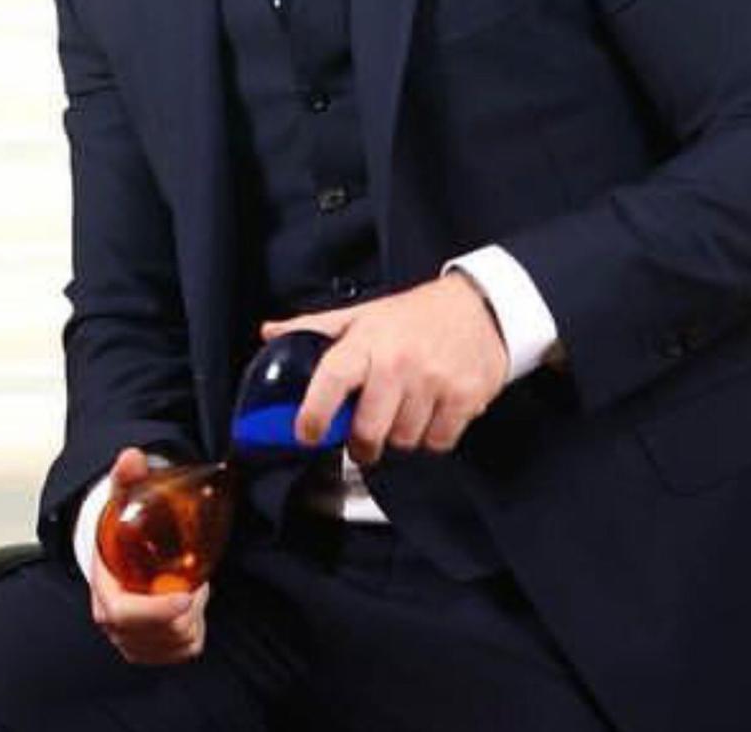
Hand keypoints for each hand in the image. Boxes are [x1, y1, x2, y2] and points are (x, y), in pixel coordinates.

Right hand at [90, 447, 209, 664]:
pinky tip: (193, 605)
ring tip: (193, 587)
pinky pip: (183, 651)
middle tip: (197, 579)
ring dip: (193, 618)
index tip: (188, 594)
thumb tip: (131, 456)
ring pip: (175, 644)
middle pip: (157, 634)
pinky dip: (196, 631)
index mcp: (104, 591)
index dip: (157, 611)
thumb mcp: (122, 497)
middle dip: (187, 608)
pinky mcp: (150, 648)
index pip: (123, 614)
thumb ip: (126, 476)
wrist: (116, 553)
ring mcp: (132, 640)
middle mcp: (114, 623)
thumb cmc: (120, 529)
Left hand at [261, 274, 509, 464]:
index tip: (307, 433)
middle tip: (364, 437)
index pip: (332, 379)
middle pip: (368, 430)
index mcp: (368, 341)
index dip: (314, 413)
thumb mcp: (364, 314)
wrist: (480, 307)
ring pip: (403, 441)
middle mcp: (399, 362)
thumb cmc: (415, 315)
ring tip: (404, 411)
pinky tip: (432, 411)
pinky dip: (432, 436)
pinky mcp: (463, 398)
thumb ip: (316, 328)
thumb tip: (270, 332)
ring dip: (400, 436)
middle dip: (362, 443)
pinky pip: (437, 442)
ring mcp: (433, 381)